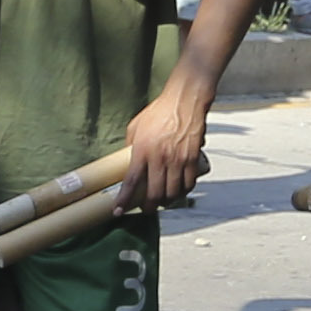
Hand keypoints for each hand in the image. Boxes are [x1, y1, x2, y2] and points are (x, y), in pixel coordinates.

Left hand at [117, 74, 207, 212]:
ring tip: (162, 202)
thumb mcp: (135, 128)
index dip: (124, 200)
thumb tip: (127, 161)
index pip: (131, 182)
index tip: (118, 211)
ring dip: (166, 202)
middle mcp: (160, 158)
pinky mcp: (192, 158)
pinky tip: (179, 192)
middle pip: (154, 193)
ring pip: (172, 192)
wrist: (185, 100)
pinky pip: (189, 183)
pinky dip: (183, 192)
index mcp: (142, 151)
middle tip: (145, 209)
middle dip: (148, 206)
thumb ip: (130, 146)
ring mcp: (178, 159)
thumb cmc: (160, 111)